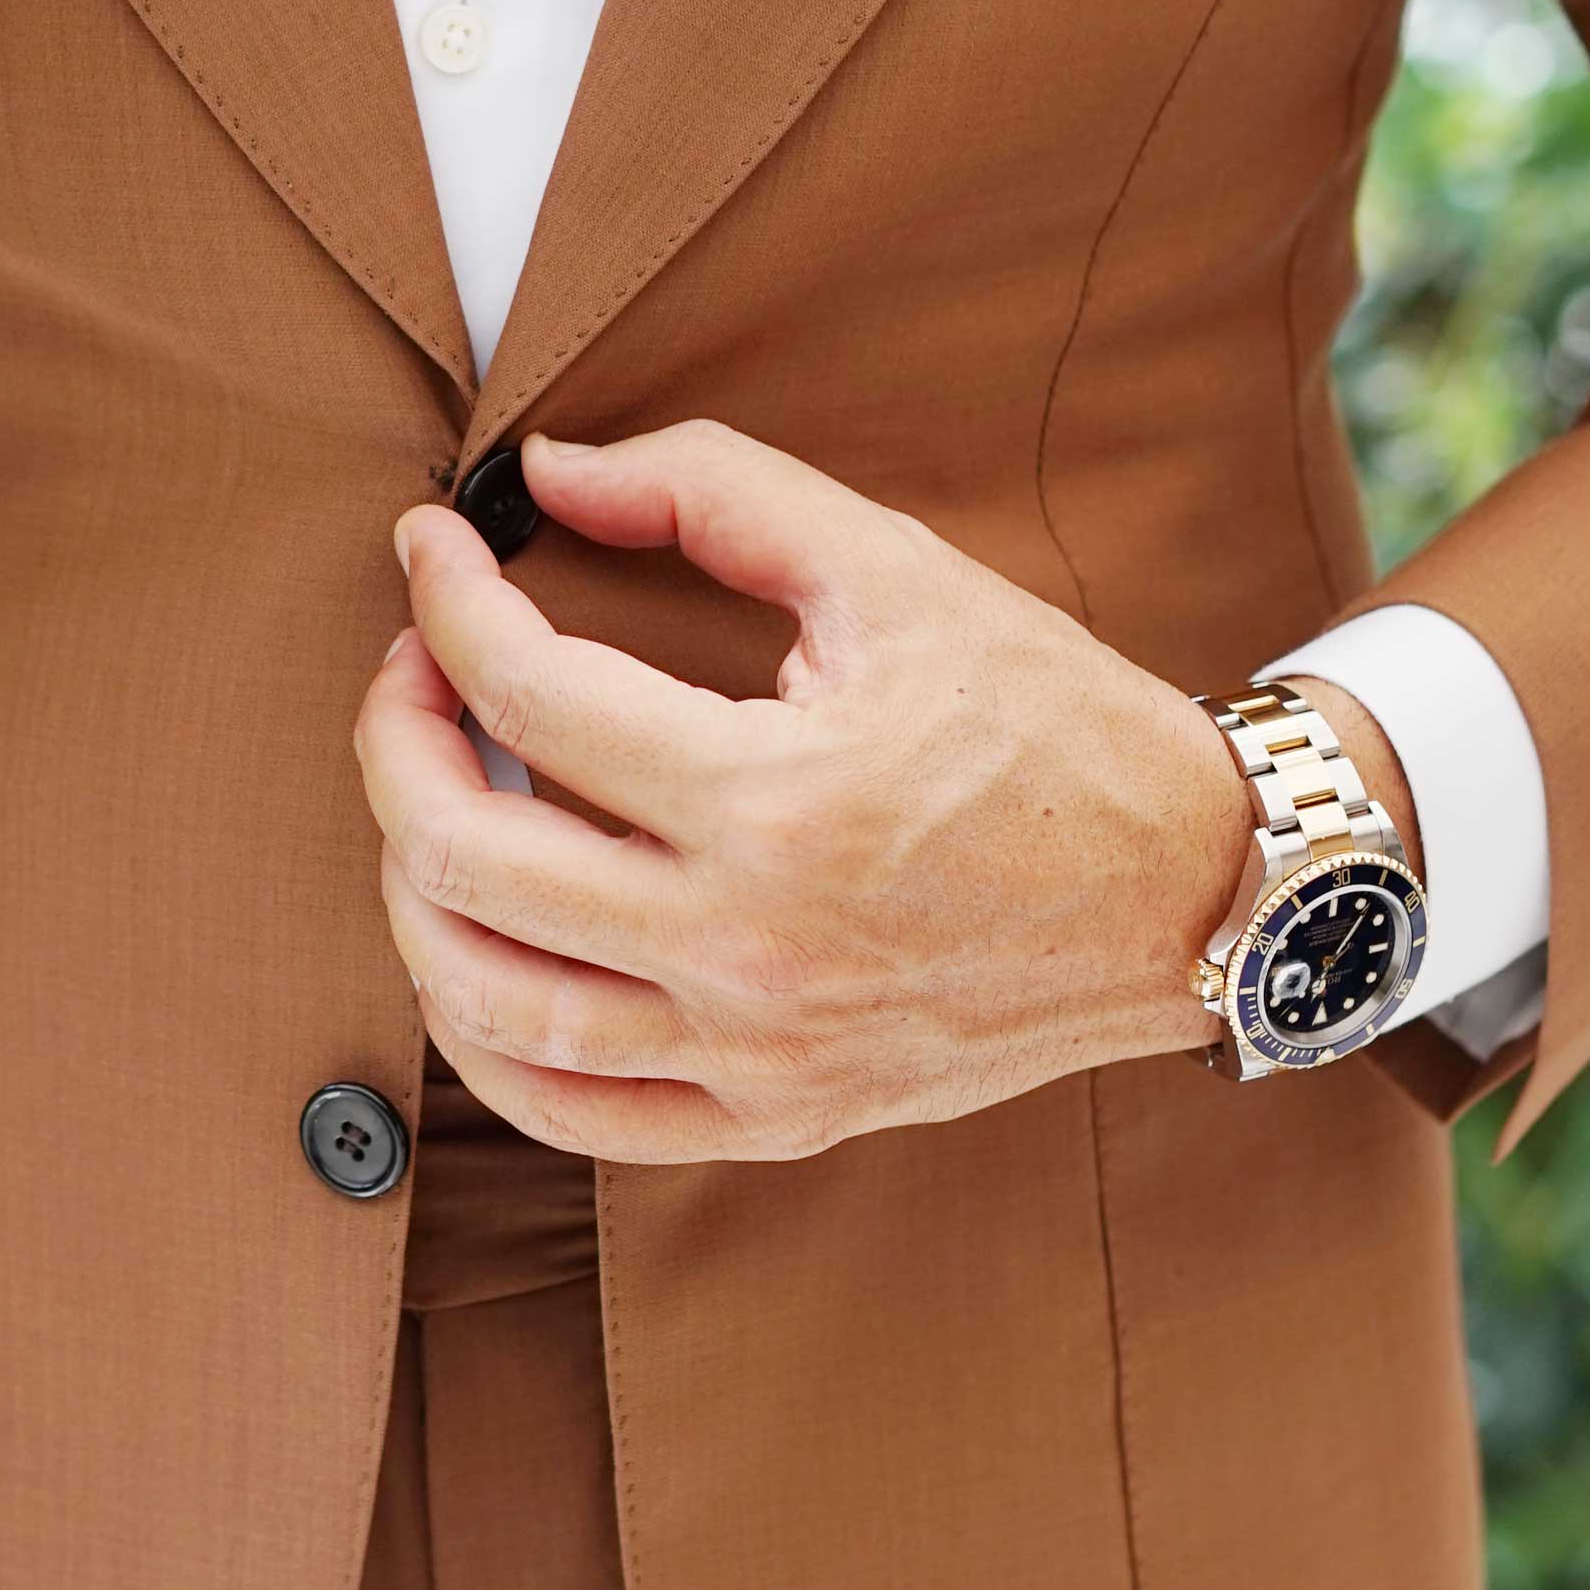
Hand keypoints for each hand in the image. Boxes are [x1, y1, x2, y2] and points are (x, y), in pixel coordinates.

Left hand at [351, 421, 1412, 1161]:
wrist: (1192, 894)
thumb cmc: (1050, 722)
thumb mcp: (895, 571)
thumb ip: (714, 492)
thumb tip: (548, 472)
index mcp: (777, 801)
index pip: (528, 695)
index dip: (447, 599)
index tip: (434, 547)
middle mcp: (750, 947)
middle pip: (465, 854)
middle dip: (398, 737)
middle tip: (416, 668)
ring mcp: (756, 1054)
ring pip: (486, 998)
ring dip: (412, 884)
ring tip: (435, 799)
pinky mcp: (773, 1117)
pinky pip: (564, 1111)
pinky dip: (482, 1032)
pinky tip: (473, 945)